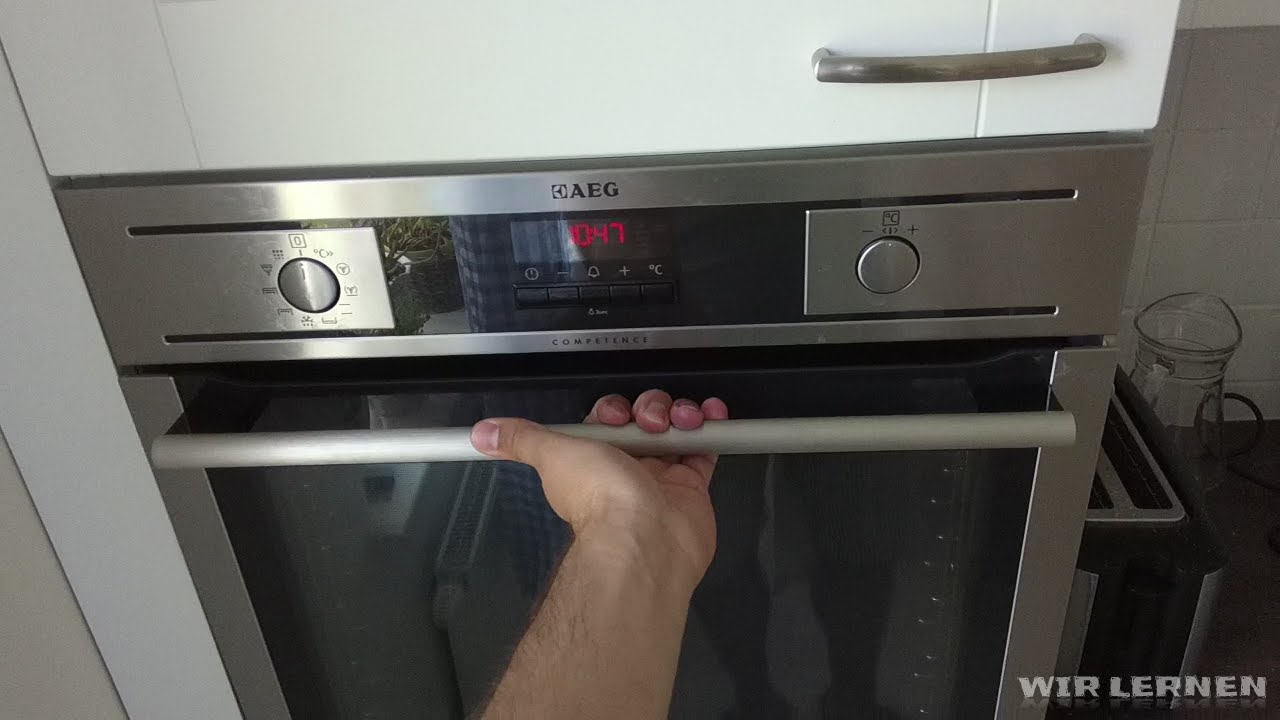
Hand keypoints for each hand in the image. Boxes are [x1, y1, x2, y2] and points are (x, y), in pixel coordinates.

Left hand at [470, 390, 727, 591]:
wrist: (644, 537)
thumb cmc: (598, 496)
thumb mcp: (552, 454)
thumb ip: (520, 439)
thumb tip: (479, 433)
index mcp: (593, 459)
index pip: (607, 419)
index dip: (615, 409)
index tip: (618, 415)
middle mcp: (626, 466)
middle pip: (643, 418)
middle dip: (651, 407)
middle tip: (652, 422)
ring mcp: (661, 475)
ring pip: (674, 428)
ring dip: (680, 413)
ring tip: (683, 422)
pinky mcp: (692, 484)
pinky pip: (704, 447)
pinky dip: (709, 428)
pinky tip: (710, 417)